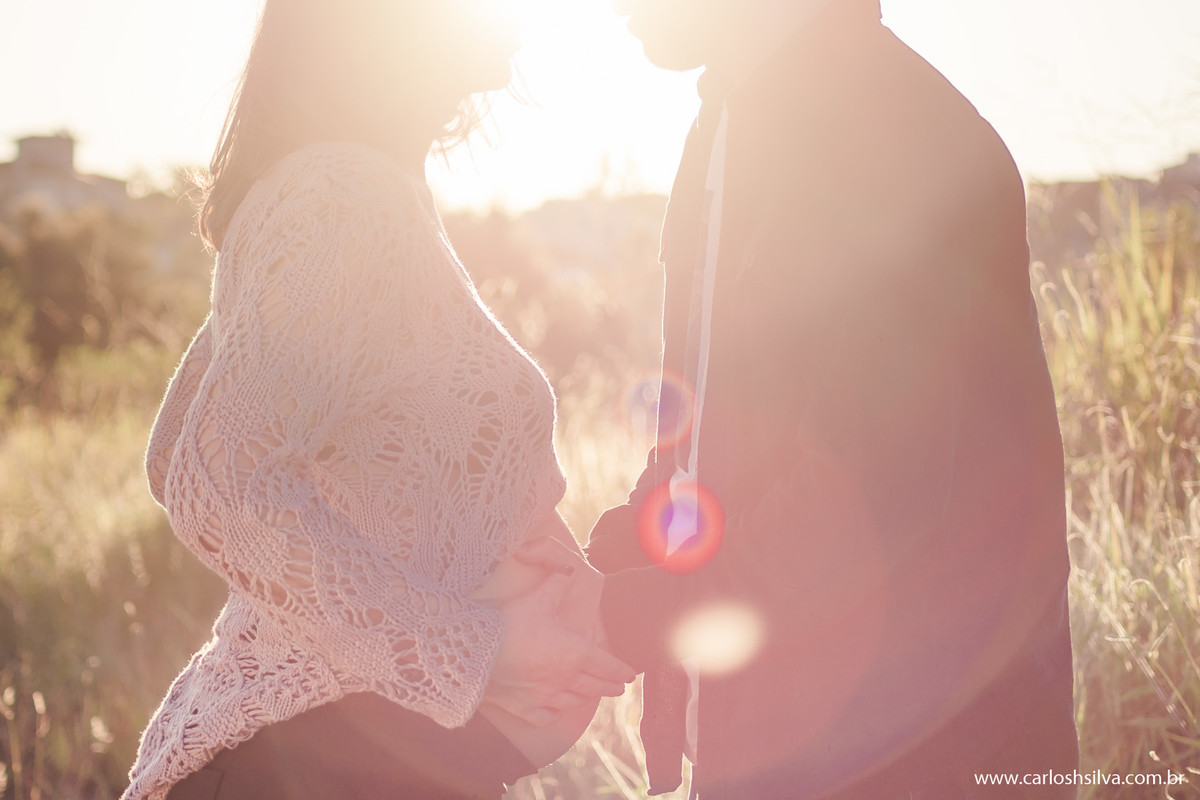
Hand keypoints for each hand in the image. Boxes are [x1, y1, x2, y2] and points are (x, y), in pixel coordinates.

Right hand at [481, 538, 634, 726]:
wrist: (474, 652)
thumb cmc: (509, 624)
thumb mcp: (537, 599)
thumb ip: (557, 583)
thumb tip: (569, 569)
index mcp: (573, 653)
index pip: (605, 665)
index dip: (620, 670)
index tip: (630, 675)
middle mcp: (563, 679)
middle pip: (594, 686)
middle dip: (608, 687)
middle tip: (618, 689)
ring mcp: (543, 696)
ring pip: (572, 702)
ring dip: (584, 699)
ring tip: (590, 697)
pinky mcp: (523, 707)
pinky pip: (544, 716)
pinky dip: (553, 714)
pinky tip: (554, 713)